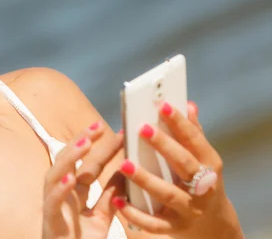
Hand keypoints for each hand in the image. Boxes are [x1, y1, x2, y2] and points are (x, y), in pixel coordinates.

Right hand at [43, 122, 123, 238]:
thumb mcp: (102, 219)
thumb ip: (110, 197)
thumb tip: (126, 170)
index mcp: (74, 195)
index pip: (86, 165)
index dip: (99, 149)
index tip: (117, 133)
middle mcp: (60, 197)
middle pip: (67, 163)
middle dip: (81, 143)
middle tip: (98, 127)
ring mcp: (53, 209)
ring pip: (53, 175)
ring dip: (69, 158)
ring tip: (84, 143)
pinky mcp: (50, 224)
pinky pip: (52, 204)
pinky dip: (59, 190)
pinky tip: (70, 178)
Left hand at [113, 102, 243, 238]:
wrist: (214, 225)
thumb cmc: (201, 182)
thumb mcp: (202, 159)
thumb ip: (192, 134)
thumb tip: (188, 104)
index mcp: (209, 164)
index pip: (195, 140)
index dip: (180, 122)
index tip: (162, 104)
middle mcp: (203, 187)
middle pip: (183, 164)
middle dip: (163, 145)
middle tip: (140, 128)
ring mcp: (190, 209)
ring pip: (167, 193)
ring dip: (146, 179)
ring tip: (124, 164)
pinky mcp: (175, 227)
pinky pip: (154, 222)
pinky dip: (135, 213)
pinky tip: (118, 200)